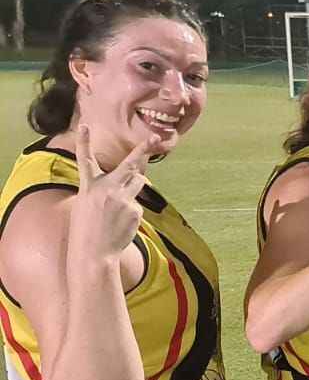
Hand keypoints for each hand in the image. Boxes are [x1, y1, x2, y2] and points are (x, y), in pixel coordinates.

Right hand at [69, 124, 156, 259]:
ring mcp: (123, 199)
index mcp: (89, 187)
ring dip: (135, 184)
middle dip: (143, 150)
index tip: (85, 126)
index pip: (85, 161)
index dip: (84, 143)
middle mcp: (107, 189)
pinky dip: (131, 211)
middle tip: (154, 137)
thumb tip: (126, 182)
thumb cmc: (86, 230)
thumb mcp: (86, 204)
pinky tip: (121, 223)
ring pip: (138, 183)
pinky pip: (137, 204)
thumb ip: (103, 190)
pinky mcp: (135, 210)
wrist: (94, 253)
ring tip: (119, 203)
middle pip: (130, 165)